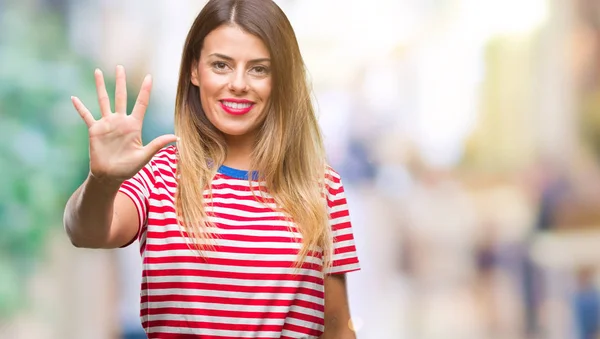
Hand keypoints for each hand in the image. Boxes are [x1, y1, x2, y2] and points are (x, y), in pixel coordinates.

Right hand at [71, 65, 176, 183]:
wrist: (110, 176)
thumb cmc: (128, 168)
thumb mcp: (144, 156)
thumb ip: (157, 145)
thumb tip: (176, 138)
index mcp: (134, 126)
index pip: (141, 104)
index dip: (145, 91)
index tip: (149, 76)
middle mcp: (120, 121)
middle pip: (121, 96)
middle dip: (120, 81)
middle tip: (120, 66)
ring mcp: (107, 124)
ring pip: (103, 100)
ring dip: (100, 86)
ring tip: (98, 71)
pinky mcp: (95, 130)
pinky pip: (86, 116)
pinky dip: (80, 107)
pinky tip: (74, 98)